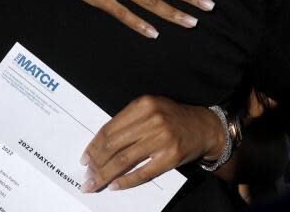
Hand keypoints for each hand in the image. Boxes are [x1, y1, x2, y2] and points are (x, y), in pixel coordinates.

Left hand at [80, 96, 225, 191]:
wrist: (205, 127)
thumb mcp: (152, 109)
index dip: (94, 146)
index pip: (110, 128)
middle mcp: (152, 119)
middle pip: (114, 145)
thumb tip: (100, 146)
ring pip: (124, 159)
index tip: (84, 159)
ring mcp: (162, 138)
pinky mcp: (171, 156)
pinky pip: (142, 172)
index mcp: (144, 104)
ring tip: (94, 183)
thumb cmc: (174, 118)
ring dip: (105, 174)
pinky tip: (115, 185)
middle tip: (87, 175)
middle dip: (96, 163)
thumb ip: (129, 121)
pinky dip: (126, 181)